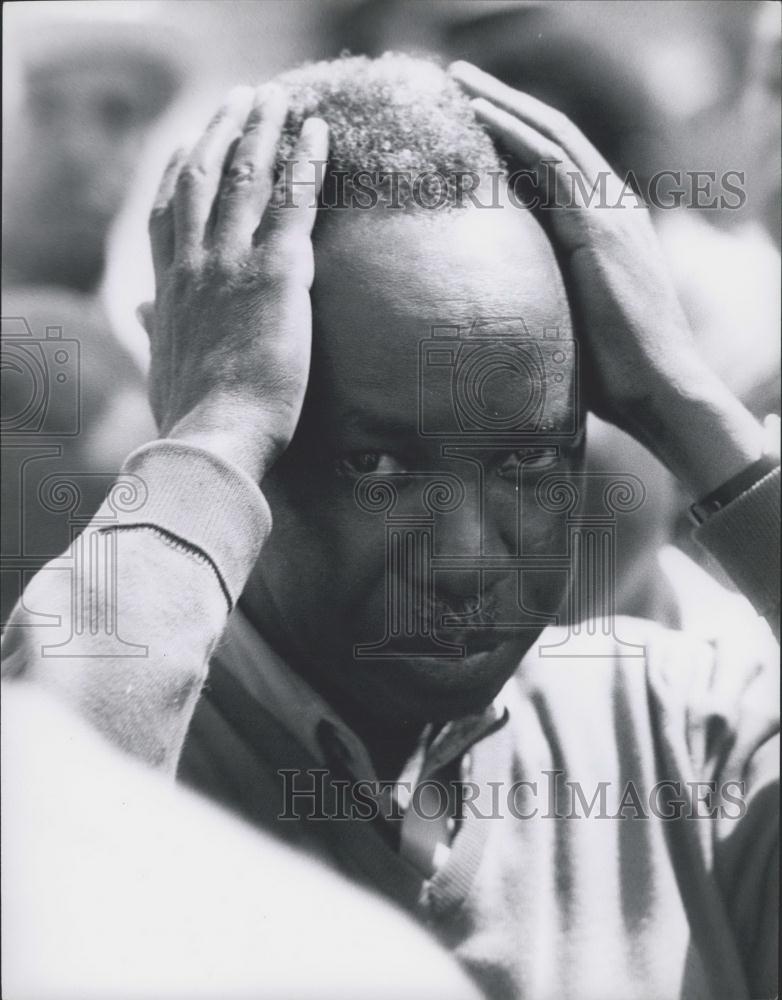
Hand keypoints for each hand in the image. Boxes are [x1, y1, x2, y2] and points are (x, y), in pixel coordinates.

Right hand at [142, 85, 327, 480]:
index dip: (181, 170)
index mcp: (170, 288)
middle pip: (204, 177)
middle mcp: (195, 264)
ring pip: (245, 177)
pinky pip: (293, 202)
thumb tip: (144, 311)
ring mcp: (232, 264)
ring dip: (263, 129)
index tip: (192, 141)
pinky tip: (318, 131)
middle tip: (243, 100)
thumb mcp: (162, 370)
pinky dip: (306, 161)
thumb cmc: (193, 417)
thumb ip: (157, 333)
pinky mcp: (277, 275)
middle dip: (223, 131)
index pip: (168, 212)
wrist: (215, 439)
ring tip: (279, 97)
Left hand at [450, 62, 763, 495]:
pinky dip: (514, 134)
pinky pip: (552, 164)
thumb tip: (499, 305)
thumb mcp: (572, 318)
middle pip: (553, 136)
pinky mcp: (600, 227)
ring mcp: (610, 212)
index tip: (473, 119)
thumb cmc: (615, 373)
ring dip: (503, 104)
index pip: (557, 164)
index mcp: (607, 226)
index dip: (516, 136)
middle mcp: (612, 207)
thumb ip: (546, 292)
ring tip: (460, 81)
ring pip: (551, 137)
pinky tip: (480, 115)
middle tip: (459, 80)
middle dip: (504, 104)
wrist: (660, 389)